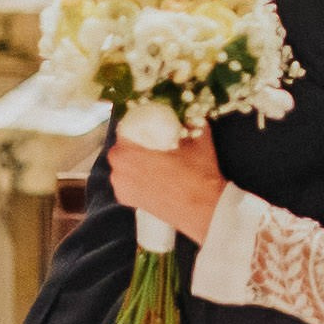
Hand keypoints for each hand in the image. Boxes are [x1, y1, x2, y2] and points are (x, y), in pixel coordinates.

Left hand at [108, 127, 226, 244]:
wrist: (205, 210)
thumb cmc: (198, 174)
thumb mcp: (199, 139)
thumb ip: (192, 122)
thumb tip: (189, 113)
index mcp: (128, 153)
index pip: (124, 128)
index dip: (137, 122)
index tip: (149, 121)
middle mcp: (118, 172)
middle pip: (121, 148)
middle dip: (133, 142)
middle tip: (151, 139)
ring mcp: (121, 189)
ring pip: (122, 166)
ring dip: (133, 159)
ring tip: (152, 157)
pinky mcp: (129, 202)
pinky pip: (126, 181)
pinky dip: (134, 175)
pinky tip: (152, 174)